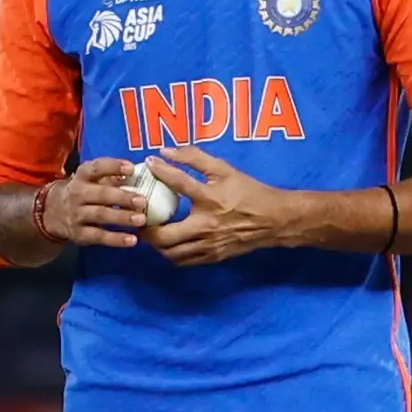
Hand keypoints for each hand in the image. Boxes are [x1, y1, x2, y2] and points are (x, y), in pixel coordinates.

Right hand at [43, 158, 147, 247]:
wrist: (50, 214)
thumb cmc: (81, 192)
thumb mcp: (89, 180)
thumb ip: (110, 177)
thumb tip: (137, 174)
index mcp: (82, 176)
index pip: (97, 168)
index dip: (113, 167)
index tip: (131, 168)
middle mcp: (77, 194)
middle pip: (101, 194)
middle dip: (122, 197)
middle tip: (142, 201)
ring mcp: (76, 214)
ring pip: (101, 215)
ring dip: (122, 217)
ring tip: (141, 220)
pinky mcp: (78, 234)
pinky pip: (99, 236)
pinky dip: (116, 239)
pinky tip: (132, 240)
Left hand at [142, 146, 298, 264]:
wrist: (273, 219)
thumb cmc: (248, 191)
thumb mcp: (224, 169)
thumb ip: (195, 158)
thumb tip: (167, 151)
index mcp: (211, 199)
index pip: (179, 183)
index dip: (161, 171)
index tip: (148, 164)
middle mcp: (207, 225)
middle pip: (165, 236)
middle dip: (145, 228)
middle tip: (137, 216)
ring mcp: (209, 245)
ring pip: (171, 253)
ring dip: (155, 243)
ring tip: (148, 230)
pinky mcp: (213, 256)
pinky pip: (184, 260)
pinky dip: (170, 252)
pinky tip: (166, 242)